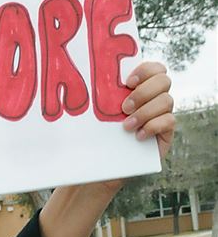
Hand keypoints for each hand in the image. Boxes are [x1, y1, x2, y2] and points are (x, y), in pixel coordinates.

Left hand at [40, 61, 174, 236]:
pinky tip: (136, 136)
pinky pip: (170, 122)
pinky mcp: (164, 135)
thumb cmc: (90, 137)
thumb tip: (67, 75)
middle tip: (122, 107)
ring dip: (145, 111)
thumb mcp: (90, 114)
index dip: (144, 69)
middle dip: (143, 92)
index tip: (125, 81)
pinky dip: (153, 126)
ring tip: (124, 126)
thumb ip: (93, 94)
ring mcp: (160, 116)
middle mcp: (151, 99)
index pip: (154, 67)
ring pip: (167, 101)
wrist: (96, 169)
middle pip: (164, 80)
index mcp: (135, 88)